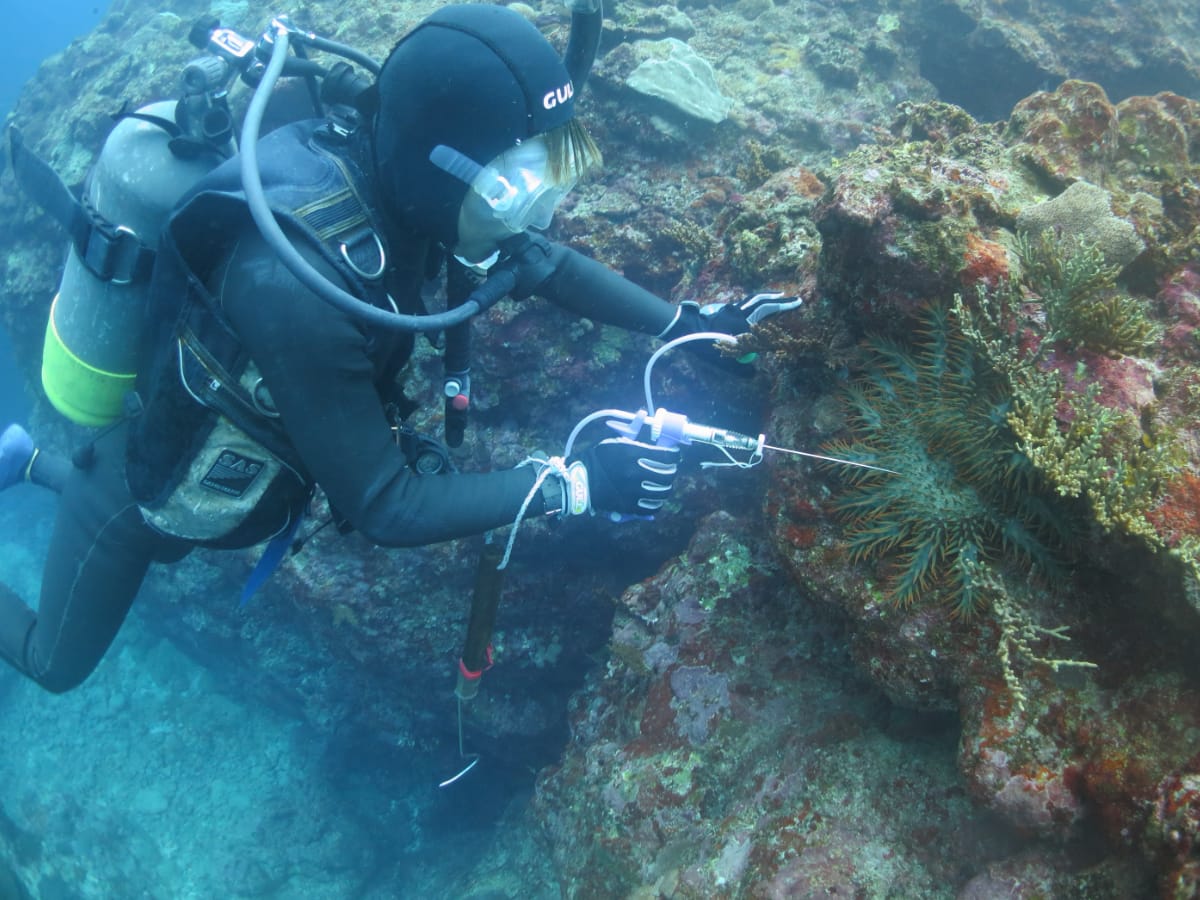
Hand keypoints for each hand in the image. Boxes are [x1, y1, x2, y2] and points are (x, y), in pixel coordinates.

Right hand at [571, 437, 678, 515]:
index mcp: (632, 453)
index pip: (666, 455)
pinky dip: (657, 504)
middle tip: (669, 469)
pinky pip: (652, 508)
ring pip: (663, 492)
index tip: (675, 455)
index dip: (675, 455)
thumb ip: (632, 430)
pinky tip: (655, 498)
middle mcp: (634, 472)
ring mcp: (632, 490)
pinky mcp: (629, 506)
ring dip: (666, 487)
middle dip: (672, 471)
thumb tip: (643, 414)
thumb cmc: (599, 458)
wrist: (581, 480)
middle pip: (668, 475)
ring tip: (663, 484)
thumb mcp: (614, 441)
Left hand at [659, 292, 800, 371]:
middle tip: (794, 298)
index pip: (769, 310)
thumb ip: (740, 367)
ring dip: (768, 297)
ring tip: (779, 296)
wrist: (685, 329)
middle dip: (781, 299)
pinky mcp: (725, 309)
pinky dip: (755, 302)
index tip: (799, 302)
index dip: (785, 306)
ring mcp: (732, 308)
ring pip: (754, 298)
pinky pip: (745, 303)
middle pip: (763, 300)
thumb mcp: (724, 359)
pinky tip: (758, 304)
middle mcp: (740, 311)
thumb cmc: (704, 344)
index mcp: (744, 321)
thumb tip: (754, 374)